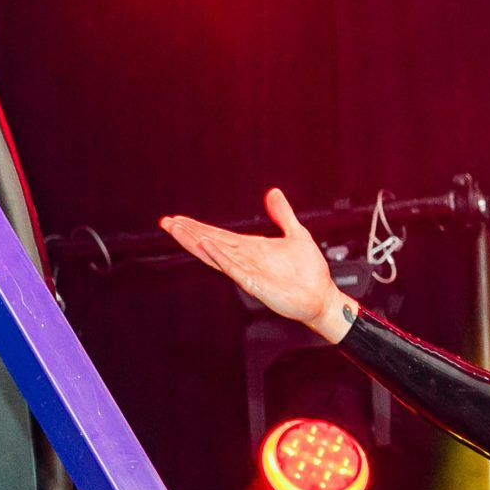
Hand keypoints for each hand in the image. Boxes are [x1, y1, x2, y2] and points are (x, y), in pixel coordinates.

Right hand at [159, 188, 356, 341]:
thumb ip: (282, 214)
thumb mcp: (296, 233)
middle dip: (188, 233)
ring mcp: (248, 273)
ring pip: (216, 255)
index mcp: (250, 249)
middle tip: (166, 222)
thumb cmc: (309, 271)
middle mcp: (245, 260)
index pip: (217, 235)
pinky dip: (220, 257)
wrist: (322, 296)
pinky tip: (206, 246)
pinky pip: (234, 269)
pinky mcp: (257, 284)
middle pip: (210, 243)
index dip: (197, 227)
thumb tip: (273, 193)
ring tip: (177, 230)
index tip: (177, 218)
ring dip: (196, 243)